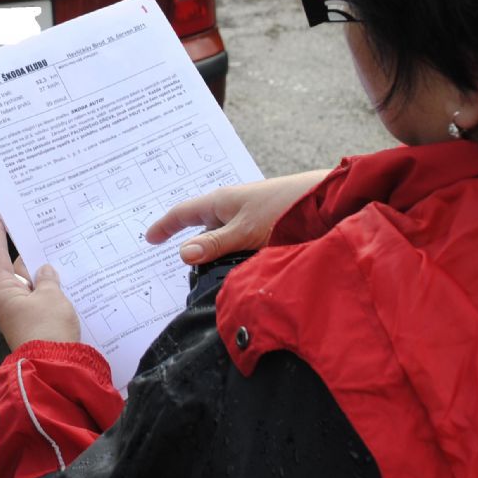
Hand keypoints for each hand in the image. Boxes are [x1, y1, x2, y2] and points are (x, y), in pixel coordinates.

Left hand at [0, 213, 81, 350]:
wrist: (56, 368)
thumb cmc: (48, 329)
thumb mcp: (51, 296)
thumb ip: (48, 279)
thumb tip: (45, 272)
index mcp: (4, 291)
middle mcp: (8, 303)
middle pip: (18, 271)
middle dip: (31, 256)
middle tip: (43, 235)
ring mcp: (22, 316)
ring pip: (33, 287)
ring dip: (46, 276)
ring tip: (63, 257)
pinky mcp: (36, 327)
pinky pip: (42, 302)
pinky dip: (53, 293)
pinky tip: (69, 285)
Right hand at [144, 169, 331, 264]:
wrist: (328, 201)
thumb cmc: (285, 208)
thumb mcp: (245, 231)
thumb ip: (215, 244)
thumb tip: (183, 253)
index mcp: (221, 201)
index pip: (183, 213)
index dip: (165, 226)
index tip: (149, 239)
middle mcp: (232, 206)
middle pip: (203, 227)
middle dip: (193, 245)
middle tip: (187, 271)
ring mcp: (249, 215)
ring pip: (223, 236)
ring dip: (216, 253)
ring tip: (213, 276)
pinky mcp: (266, 225)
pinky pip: (240, 240)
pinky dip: (234, 254)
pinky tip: (240, 269)